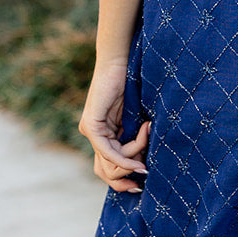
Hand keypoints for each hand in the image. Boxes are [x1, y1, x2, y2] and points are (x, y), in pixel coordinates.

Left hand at [78, 57, 149, 193]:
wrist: (122, 61)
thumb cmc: (133, 83)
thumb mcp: (136, 118)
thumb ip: (136, 137)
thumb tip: (145, 164)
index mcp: (103, 132)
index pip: (109, 165)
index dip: (125, 175)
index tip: (145, 174)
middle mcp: (93, 133)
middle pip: (106, 170)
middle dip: (126, 175)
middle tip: (145, 172)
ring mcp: (89, 130)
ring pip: (109, 161)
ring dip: (132, 158)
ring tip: (147, 135)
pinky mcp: (91, 125)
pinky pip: (106, 150)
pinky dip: (123, 158)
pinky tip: (137, 163)